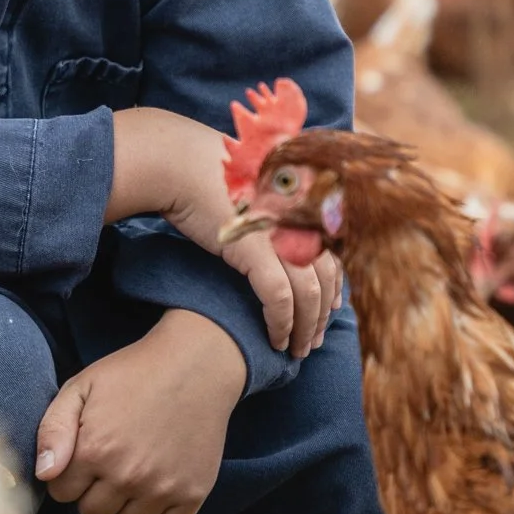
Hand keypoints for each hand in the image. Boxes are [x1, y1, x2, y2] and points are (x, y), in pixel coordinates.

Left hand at [33, 309, 245, 513]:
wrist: (196, 364)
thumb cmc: (132, 373)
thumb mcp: (82, 386)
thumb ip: (53, 430)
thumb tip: (44, 475)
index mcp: (95, 450)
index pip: (61, 493)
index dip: (68, 473)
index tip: (84, 452)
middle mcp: (128, 476)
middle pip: (92, 512)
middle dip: (93, 490)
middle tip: (110, 457)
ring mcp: (163, 488)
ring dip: (124, 501)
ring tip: (134, 465)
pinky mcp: (192, 494)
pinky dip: (158, 508)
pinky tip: (158, 477)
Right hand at [108, 107, 340, 356]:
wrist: (177, 163)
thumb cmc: (210, 174)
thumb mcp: (259, 187)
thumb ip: (282, 210)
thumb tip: (290, 237)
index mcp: (309, 198)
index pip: (336, 251)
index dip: (335, 286)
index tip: (328, 310)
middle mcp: (304, 214)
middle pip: (328, 275)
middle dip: (323, 314)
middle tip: (313, 339)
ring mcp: (283, 232)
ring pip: (310, 294)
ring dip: (305, 328)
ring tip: (296, 349)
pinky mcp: (257, 250)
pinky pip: (280, 299)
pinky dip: (281, 324)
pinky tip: (276, 340)